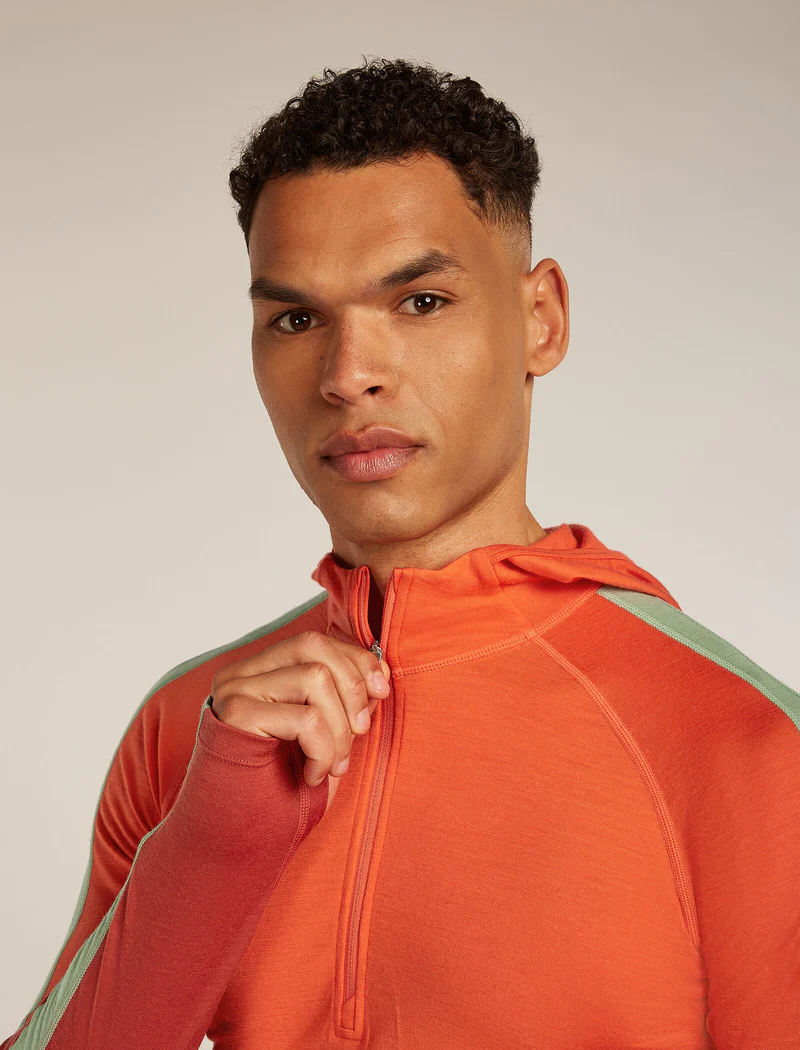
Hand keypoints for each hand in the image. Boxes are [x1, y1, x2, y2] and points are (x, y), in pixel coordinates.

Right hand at [210, 631, 390, 810]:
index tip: (382, 692)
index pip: (314, 643)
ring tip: (334, 765)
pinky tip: (313, 776)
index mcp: (258, 674)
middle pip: (313, 648)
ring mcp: (235, 692)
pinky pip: (305, 719)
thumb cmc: (280, 793)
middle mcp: (240, 675)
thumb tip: (378, 674)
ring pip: (314, 678)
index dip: (355, 661)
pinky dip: (323, 750)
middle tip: (362, 732)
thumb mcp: (324, 738)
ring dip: (340, 728)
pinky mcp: (236, 718)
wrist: (233, 843)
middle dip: (352, 688)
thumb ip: (343, 702)